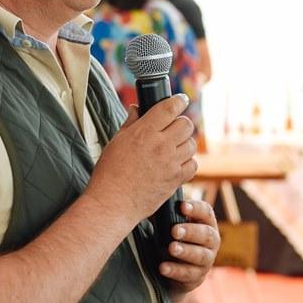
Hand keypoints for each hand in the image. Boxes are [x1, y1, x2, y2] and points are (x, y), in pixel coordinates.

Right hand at [86, 96, 196, 229]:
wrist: (113, 202)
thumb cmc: (109, 173)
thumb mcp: (115, 142)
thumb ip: (130, 123)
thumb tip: (137, 109)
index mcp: (144, 132)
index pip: (169, 108)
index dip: (178, 100)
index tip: (180, 100)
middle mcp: (160, 145)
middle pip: (186, 124)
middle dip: (181, 122)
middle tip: (174, 128)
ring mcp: (170, 163)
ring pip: (191, 144)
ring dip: (185, 143)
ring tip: (174, 147)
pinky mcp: (175, 179)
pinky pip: (192, 165)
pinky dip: (188, 162)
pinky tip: (177, 163)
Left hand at [159, 199, 219, 301]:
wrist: (170, 269)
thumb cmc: (169, 238)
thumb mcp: (168, 224)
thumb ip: (165, 214)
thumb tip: (151, 200)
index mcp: (205, 223)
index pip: (206, 212)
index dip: (196, 208)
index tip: (181, 206)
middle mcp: (211, 241)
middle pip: (206, 235)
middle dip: (190, 232)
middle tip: (174, 231)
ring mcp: (206, 261)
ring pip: (200, 256)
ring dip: (185, 251)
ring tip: (171, 248)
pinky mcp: (197, 277)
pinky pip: (188, 274)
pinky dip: (175, 270)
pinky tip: (163, 267)